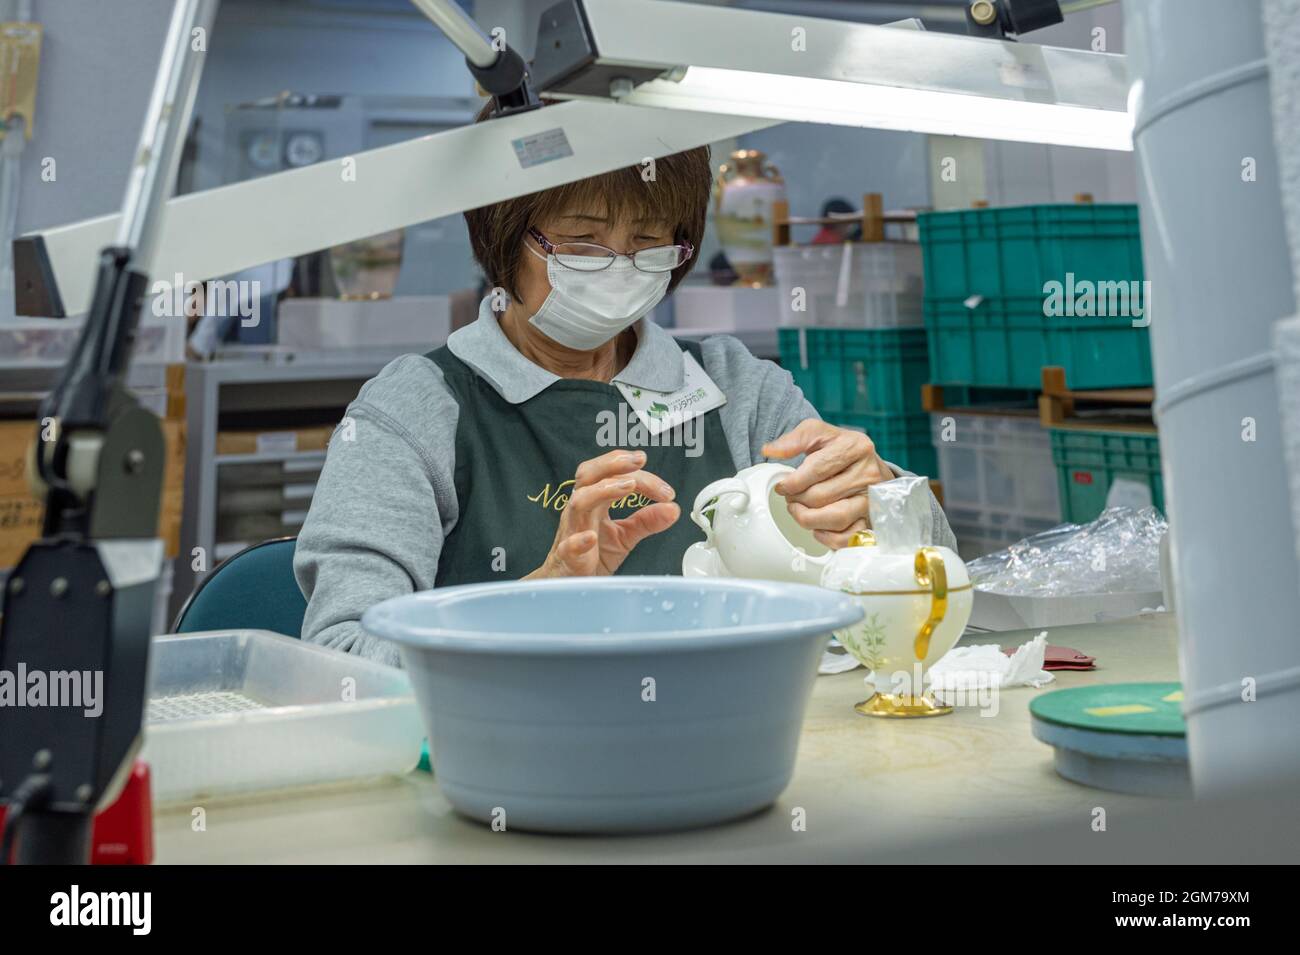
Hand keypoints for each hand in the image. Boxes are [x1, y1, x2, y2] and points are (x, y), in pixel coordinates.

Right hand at [526, 449, 679, 577]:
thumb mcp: (625, 535)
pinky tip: (591, 538)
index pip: (613, 475)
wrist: (569, 582)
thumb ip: (647, 520)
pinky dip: (579, 541)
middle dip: (613, 463)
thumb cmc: (592, 554)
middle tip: (639, 460)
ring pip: (579, 502)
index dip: (640, 476)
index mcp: (594, 501)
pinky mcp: (568, 557)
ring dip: (603, 491)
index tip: (665, 490)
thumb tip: (674, 508)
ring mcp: (572, 531)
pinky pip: (569, 546)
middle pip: (588, 475)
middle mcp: (581, 509)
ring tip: (629, 487)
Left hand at [761, 418, 892, 548]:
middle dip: (797, 500)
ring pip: (836, 518)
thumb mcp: (819, 434)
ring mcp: (872, 498)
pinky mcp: (872, 519)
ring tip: (799, 512)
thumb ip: (794, 440)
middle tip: (791, 499)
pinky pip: (849, 537)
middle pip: (822, 496)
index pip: (816, 469)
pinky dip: (828, 537)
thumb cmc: (841, 450)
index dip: (792, 482)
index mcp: (854, 447)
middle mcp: (868, 473)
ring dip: (809, 519)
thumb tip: (770, 450)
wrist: (869, 465)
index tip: (782, 487)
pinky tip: (817, 527)